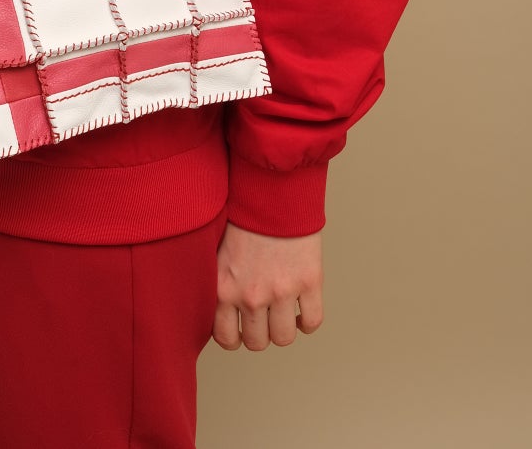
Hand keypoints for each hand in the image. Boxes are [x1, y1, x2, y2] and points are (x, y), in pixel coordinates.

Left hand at [212, 221, 323, 350]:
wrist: (273, 189)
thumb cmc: (243, 215)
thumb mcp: (218, 251)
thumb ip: (220, 282)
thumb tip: (219, 308)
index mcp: (224, 288)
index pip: (225, 338)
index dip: (235, 336)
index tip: (240, 327)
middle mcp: (251, 296)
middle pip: (257, 342)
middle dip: (261, 332)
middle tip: (264, 316)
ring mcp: (282, 292)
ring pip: (283, 338)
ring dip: (284, 327)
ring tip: (283, 311)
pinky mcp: (309, 283)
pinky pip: (312, 322)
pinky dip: (308, 321)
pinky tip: (302, 308)